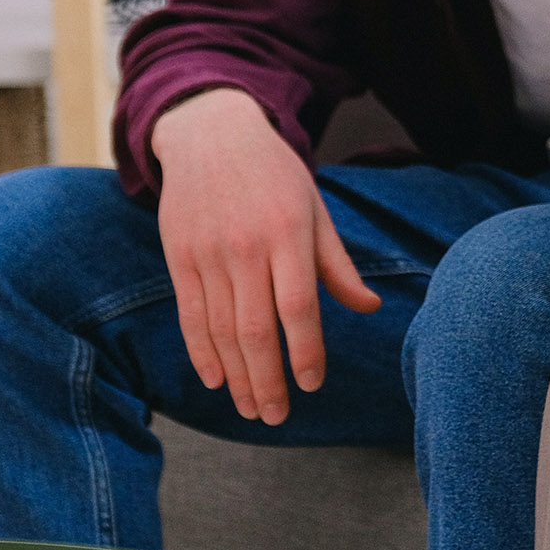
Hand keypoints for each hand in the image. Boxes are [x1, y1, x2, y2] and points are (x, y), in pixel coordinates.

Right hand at [153, 88, 379, 424]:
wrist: (211, 132)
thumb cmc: (275, 175)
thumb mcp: (314, 209)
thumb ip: (337, 264)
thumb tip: (369, 308)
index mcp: (288, 233)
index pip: (299, 307)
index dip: (306, 351)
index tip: (313, 383)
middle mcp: (246, 246)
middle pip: (257, 330)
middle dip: (268, 381)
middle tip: (279, 416)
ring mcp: (208, 253)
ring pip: (221, 330)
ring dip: (237, 377)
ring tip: (251, 408)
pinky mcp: (179, 257)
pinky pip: (191, 315)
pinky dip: (202, 353)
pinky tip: (216, 380)